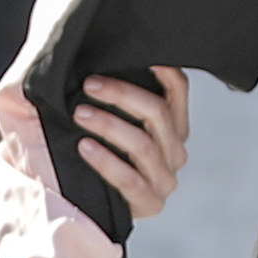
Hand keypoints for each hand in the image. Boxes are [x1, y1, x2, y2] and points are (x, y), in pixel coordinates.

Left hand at [74, 67, 193, 221]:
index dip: (162, 69)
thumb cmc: (92, 151)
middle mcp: (174, 151)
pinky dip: (106, 161)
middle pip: (158, 113)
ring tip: (80, 114)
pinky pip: (130, 179)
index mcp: (172, 127)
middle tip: (89, 84)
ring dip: (109, 124)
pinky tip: (85, 147)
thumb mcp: (105, 118)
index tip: (132, 52)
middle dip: (121, 94)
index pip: (178, 90)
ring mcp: (165, 180)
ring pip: (143, 144)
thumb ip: (111, 93)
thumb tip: (92, 53)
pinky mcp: (149, 204)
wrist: (80, 205)